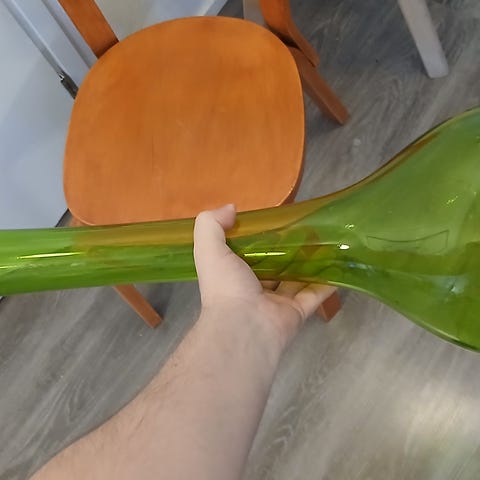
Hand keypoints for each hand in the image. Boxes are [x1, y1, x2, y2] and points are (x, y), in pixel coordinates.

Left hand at [194, 205, 335, 349]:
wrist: (243, 325)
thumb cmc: (226, 286)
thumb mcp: (209, 249)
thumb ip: (211, 224)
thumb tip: (231, 208)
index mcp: (234, 274)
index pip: (247, 253)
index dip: (258, 237)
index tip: (274, 220)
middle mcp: (255, 288)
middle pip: (274, 265)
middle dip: (287, 249)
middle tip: (305, 228)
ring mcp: (277, 302)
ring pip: (296, 279)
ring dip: (309, 263)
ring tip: (326, 240)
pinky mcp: (297, 311)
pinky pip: (315, 294)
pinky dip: (327, 282)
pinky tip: (338, 264)